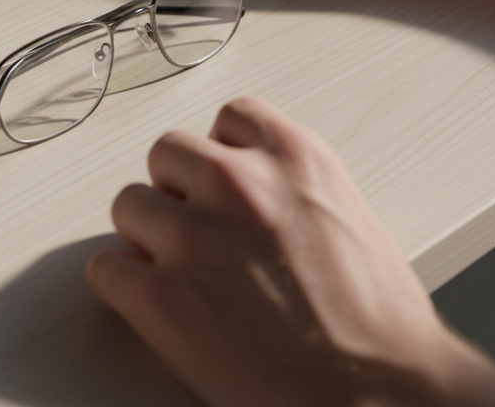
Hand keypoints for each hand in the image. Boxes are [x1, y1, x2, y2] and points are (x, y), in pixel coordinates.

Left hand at [86, 97, 494, 406]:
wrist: (388, 400)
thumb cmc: (382, 328)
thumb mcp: (349, 217)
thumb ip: (292, 186)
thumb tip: (258, 188)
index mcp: (293, 157)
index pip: (229, 117)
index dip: (222, 153)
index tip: (222, 179)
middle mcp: (238, 183)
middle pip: (166, 153)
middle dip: (177, 190)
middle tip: (197, 231)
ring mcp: (194, 236)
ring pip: (128, 204)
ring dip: (147, 236)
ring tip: (181, 274)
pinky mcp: (161, 296)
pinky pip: (106, 268)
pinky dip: (122, 286)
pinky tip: (152, 305)